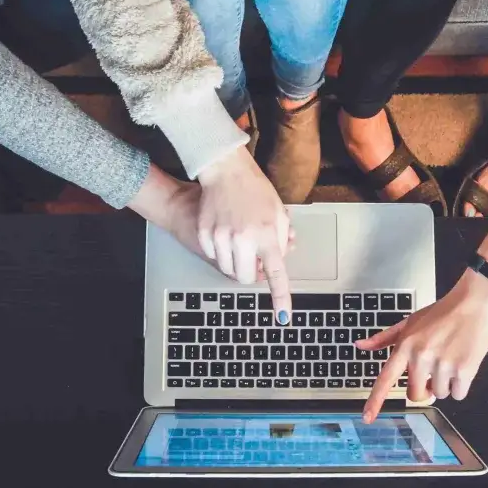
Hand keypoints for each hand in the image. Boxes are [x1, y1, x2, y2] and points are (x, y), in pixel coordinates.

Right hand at [197, 147, 292, 322]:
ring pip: (227, 270)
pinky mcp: (205, 234)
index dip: (280, 298)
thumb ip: (282, 240)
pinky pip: (213, 256)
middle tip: (254, 257)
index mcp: (267, 235)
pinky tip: (225, 232)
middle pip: (245, 278)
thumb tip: (279, 261)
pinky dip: (220, 251)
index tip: (283, 317)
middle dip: (250, 273)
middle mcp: (243, 239)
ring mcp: (221, 237)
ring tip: (240, 240)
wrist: (225, 171)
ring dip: (235, 262)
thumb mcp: (279, 213)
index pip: (276, 274)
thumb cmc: (255, 190)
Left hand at [357, 269, 487, 421]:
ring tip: (449, 361)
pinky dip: (461, 386)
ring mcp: (442, 364)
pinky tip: (462, 365)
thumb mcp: (409, 322)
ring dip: (444, 384)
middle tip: (432, 372)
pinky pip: (458, 395)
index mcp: (405, 346)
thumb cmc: (442, 313)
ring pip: (439, 395)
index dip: (375, 400)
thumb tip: (361, 345)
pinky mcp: (464, 370)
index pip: (386, 378)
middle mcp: (421, 357)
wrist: (474, 304)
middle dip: (424, 389)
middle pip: (415, 395)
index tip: (367, 417)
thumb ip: (384, 338)